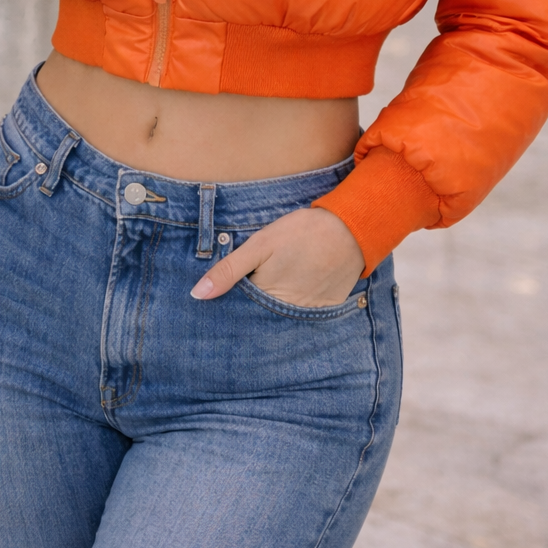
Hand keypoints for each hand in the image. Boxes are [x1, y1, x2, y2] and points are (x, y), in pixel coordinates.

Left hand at [190, 206, 364, 306]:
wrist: (350, 229)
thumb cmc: (301, 233)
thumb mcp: (259, 245)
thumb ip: (228, 271)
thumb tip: (197, 294)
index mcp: (267, 299)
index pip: (240, 314)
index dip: (230, 306)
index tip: (225, 301)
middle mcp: (288, 315)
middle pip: (261, 318)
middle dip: (252, 309)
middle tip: (254, 290)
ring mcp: (309, 315)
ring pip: (282, 317)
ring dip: (275, 307)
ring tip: (279, 285)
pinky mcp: (326, 310)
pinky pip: (304, 314)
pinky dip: (296, 304)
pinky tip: (297, 285)